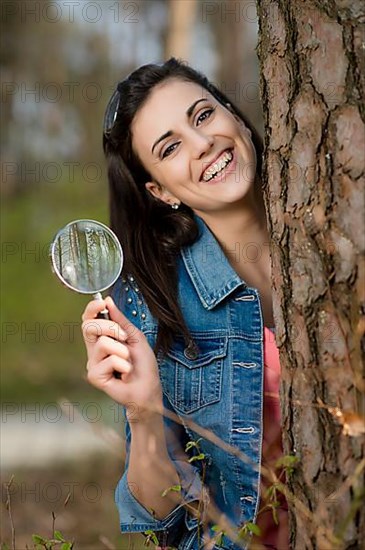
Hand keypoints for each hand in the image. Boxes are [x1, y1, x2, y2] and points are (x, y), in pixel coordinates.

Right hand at [81, 296, 162, 418]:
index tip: (102, 303)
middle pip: (89, 327)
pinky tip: (125, 374)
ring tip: (128, 361)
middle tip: (124, 337)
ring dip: (122, 350)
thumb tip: (108, 301)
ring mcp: (93, 363)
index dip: (91, 309)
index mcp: (102, 338)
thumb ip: (121, 320)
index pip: (89, 320)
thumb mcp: (135, 337)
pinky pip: (109, 360)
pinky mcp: (94, 376)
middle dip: (109, 327)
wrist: (149, 388)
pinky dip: (123, 365)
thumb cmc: (143, 365)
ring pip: (102, 343)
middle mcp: (94, 349)